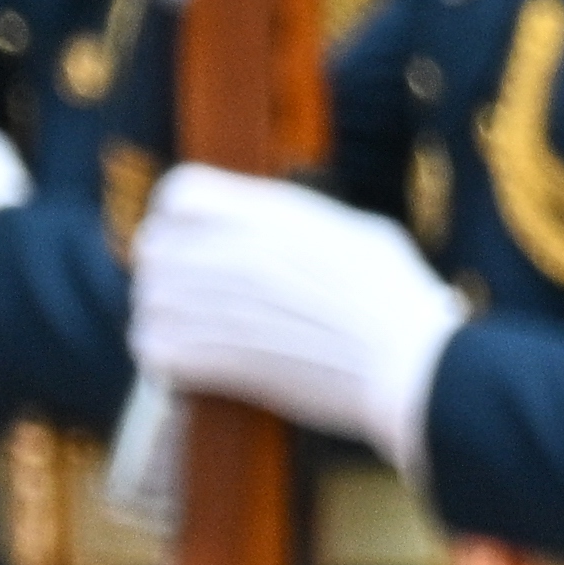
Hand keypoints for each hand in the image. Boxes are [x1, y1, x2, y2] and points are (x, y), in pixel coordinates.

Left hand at [133, 166, 456, 479]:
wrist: (414, 370)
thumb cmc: (401, 304)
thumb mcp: (359, 232)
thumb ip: (301, 220)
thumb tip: (280, 223)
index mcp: (268, 215)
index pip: (179, 194)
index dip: (175, 217)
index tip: (189, 240)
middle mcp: (233, 252)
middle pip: (153, 249)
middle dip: (167, 272)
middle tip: (192, 297)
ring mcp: (220, 305)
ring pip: (149, 301)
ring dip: (165, 318)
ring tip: (194, 335)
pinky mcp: (218, 358)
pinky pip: (154, 348)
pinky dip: (166, 359)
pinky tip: (191, 367)